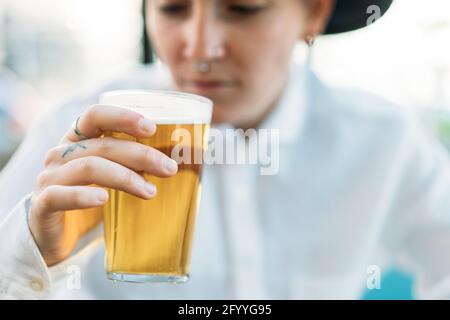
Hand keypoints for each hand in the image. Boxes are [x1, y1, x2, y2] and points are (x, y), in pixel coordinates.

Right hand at [28, 104, 177, 265]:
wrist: (54, 236)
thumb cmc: (90, 201)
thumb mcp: (111, 178)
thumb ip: (133, 167)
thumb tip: (178, 161)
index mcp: (77, 141)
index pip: (95, 116)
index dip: (123, 117)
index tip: (152, 128)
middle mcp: (60, 154)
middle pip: (103, 145)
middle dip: (141, 155)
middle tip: (169, 168)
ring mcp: (49, 178)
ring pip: (89, 167)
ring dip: (125, 177)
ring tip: (151, 191)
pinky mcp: (42, 204)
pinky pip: (60, 195)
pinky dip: (83, 195)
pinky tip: (103, 199)